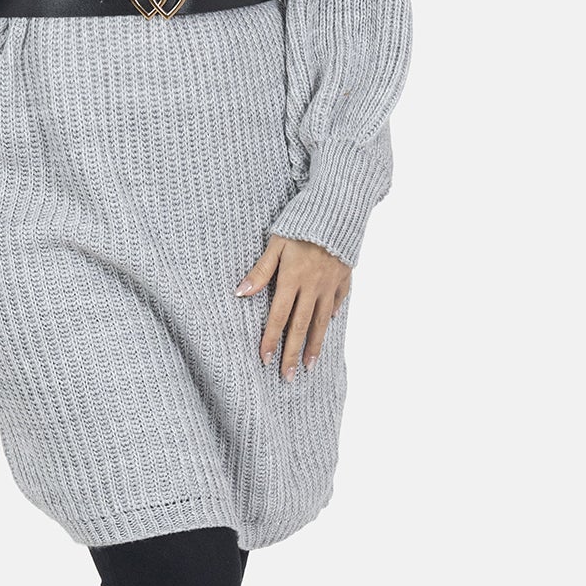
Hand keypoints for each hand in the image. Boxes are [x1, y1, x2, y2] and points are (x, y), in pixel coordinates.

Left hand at [237, 234, 350, 379]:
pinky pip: (339, 300)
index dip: (271, 339)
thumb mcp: (276, 243)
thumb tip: (240, 293)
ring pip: (322, 320)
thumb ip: (260, 271)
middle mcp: (313, 287)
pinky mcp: (344, 276)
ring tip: (310, 365)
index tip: (265, 359)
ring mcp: (331, 284)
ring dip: (315, 345)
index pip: (279, 317)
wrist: (339, 209)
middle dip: (293, 353)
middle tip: (288, 376)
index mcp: (293, 279)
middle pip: (301, 326)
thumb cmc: (301, 223)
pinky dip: (333, 314)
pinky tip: (329, 325)